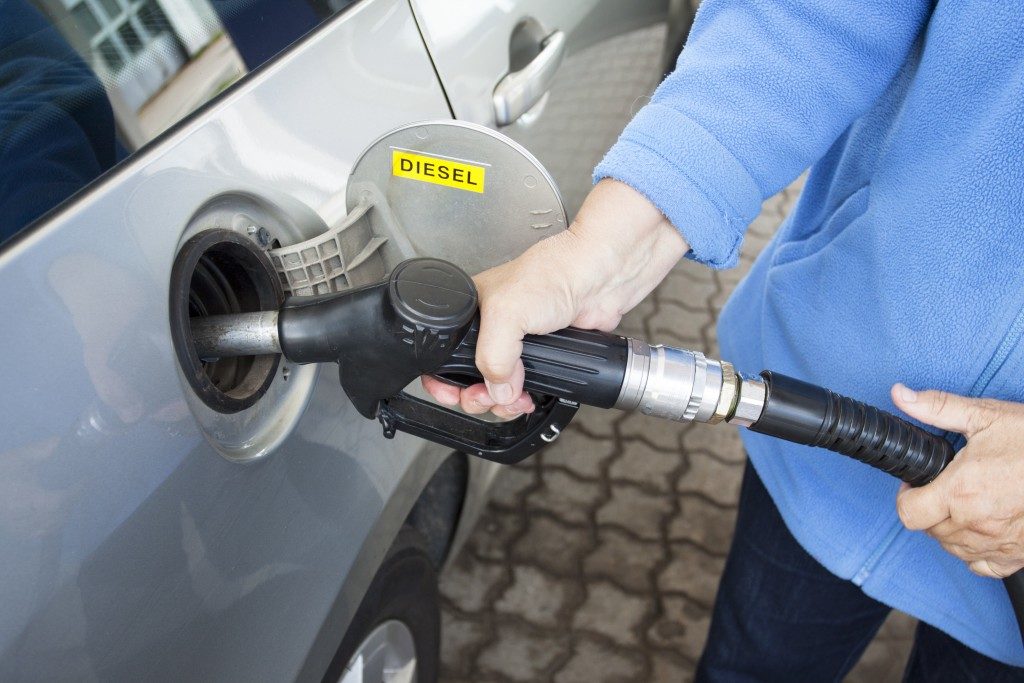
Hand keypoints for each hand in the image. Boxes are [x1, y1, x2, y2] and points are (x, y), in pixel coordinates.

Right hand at [421, 179, 687, 417]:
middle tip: (488, 399)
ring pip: (497, 387)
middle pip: (469, 376)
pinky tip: (527, 399)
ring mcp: (518, 343)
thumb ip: (492, 356)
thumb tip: (496, 390)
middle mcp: (491, 327)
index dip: (442, 379)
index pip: (444, 353)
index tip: (452, 394)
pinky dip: (523, 400)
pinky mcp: (543, 355)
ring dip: (501, 402)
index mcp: (472, 310)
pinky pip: (524, 388)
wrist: (601, 279)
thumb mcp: (506, 312)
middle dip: (476, 396)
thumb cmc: (554, 274)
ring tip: (512, 401)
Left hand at [893, 383, 1023, 577]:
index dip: (906, 495)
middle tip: (945, 488)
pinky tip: (984, 529)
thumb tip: (901, 395)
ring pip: (954, 548)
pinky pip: (984, 566)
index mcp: (960, 491)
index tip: (916, 483)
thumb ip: (937, 408)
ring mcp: (999, 543)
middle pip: (930, 530)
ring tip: (966, 504)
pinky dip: (977, 552)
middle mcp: (976, 523)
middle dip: (930, 508)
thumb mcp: (987, 415)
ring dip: (951, 530)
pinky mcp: (1018, 555)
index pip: (908, 512)